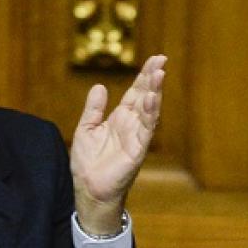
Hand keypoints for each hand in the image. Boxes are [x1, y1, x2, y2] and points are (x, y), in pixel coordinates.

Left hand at [70, 54, 165, 234]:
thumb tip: (100, 86)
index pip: (135, 93)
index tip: (154, 60)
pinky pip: (146, 129)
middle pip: (145, 97)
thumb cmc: (88, 163)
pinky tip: (152, 98)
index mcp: (120, 118)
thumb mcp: (86, 128)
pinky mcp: (137, 150)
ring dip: (155, 92)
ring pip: (149, 110)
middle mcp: (131, 125)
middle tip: (161, 60)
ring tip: (159, 73)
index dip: (144, 77)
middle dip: (153, 79)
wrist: (88, 188)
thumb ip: (94, 109)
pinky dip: (150, 113)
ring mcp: (137, 137)